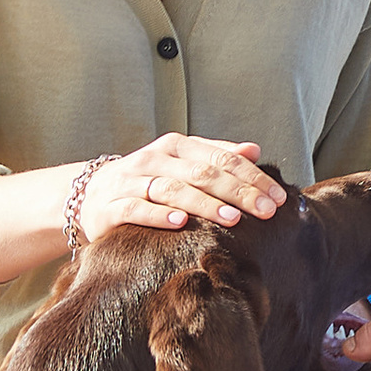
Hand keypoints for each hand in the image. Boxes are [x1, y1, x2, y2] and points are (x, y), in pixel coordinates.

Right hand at [80, 138, 284, 241]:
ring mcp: (132, 182)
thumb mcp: (182, 164)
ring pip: (173, 190)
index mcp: (177, 146)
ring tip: (232, 219)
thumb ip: (217, 156)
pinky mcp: (112, 207)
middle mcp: (155, 159)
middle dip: (238, 193)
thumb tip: (255, 149)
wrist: (91, 195)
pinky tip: (181, 224)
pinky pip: (136, 210)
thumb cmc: (149, 181)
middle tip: (266, 212)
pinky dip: (159, 216)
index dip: (252, 178)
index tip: (279, 198)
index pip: (222, 158)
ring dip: (204, 205)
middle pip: (202, 174)